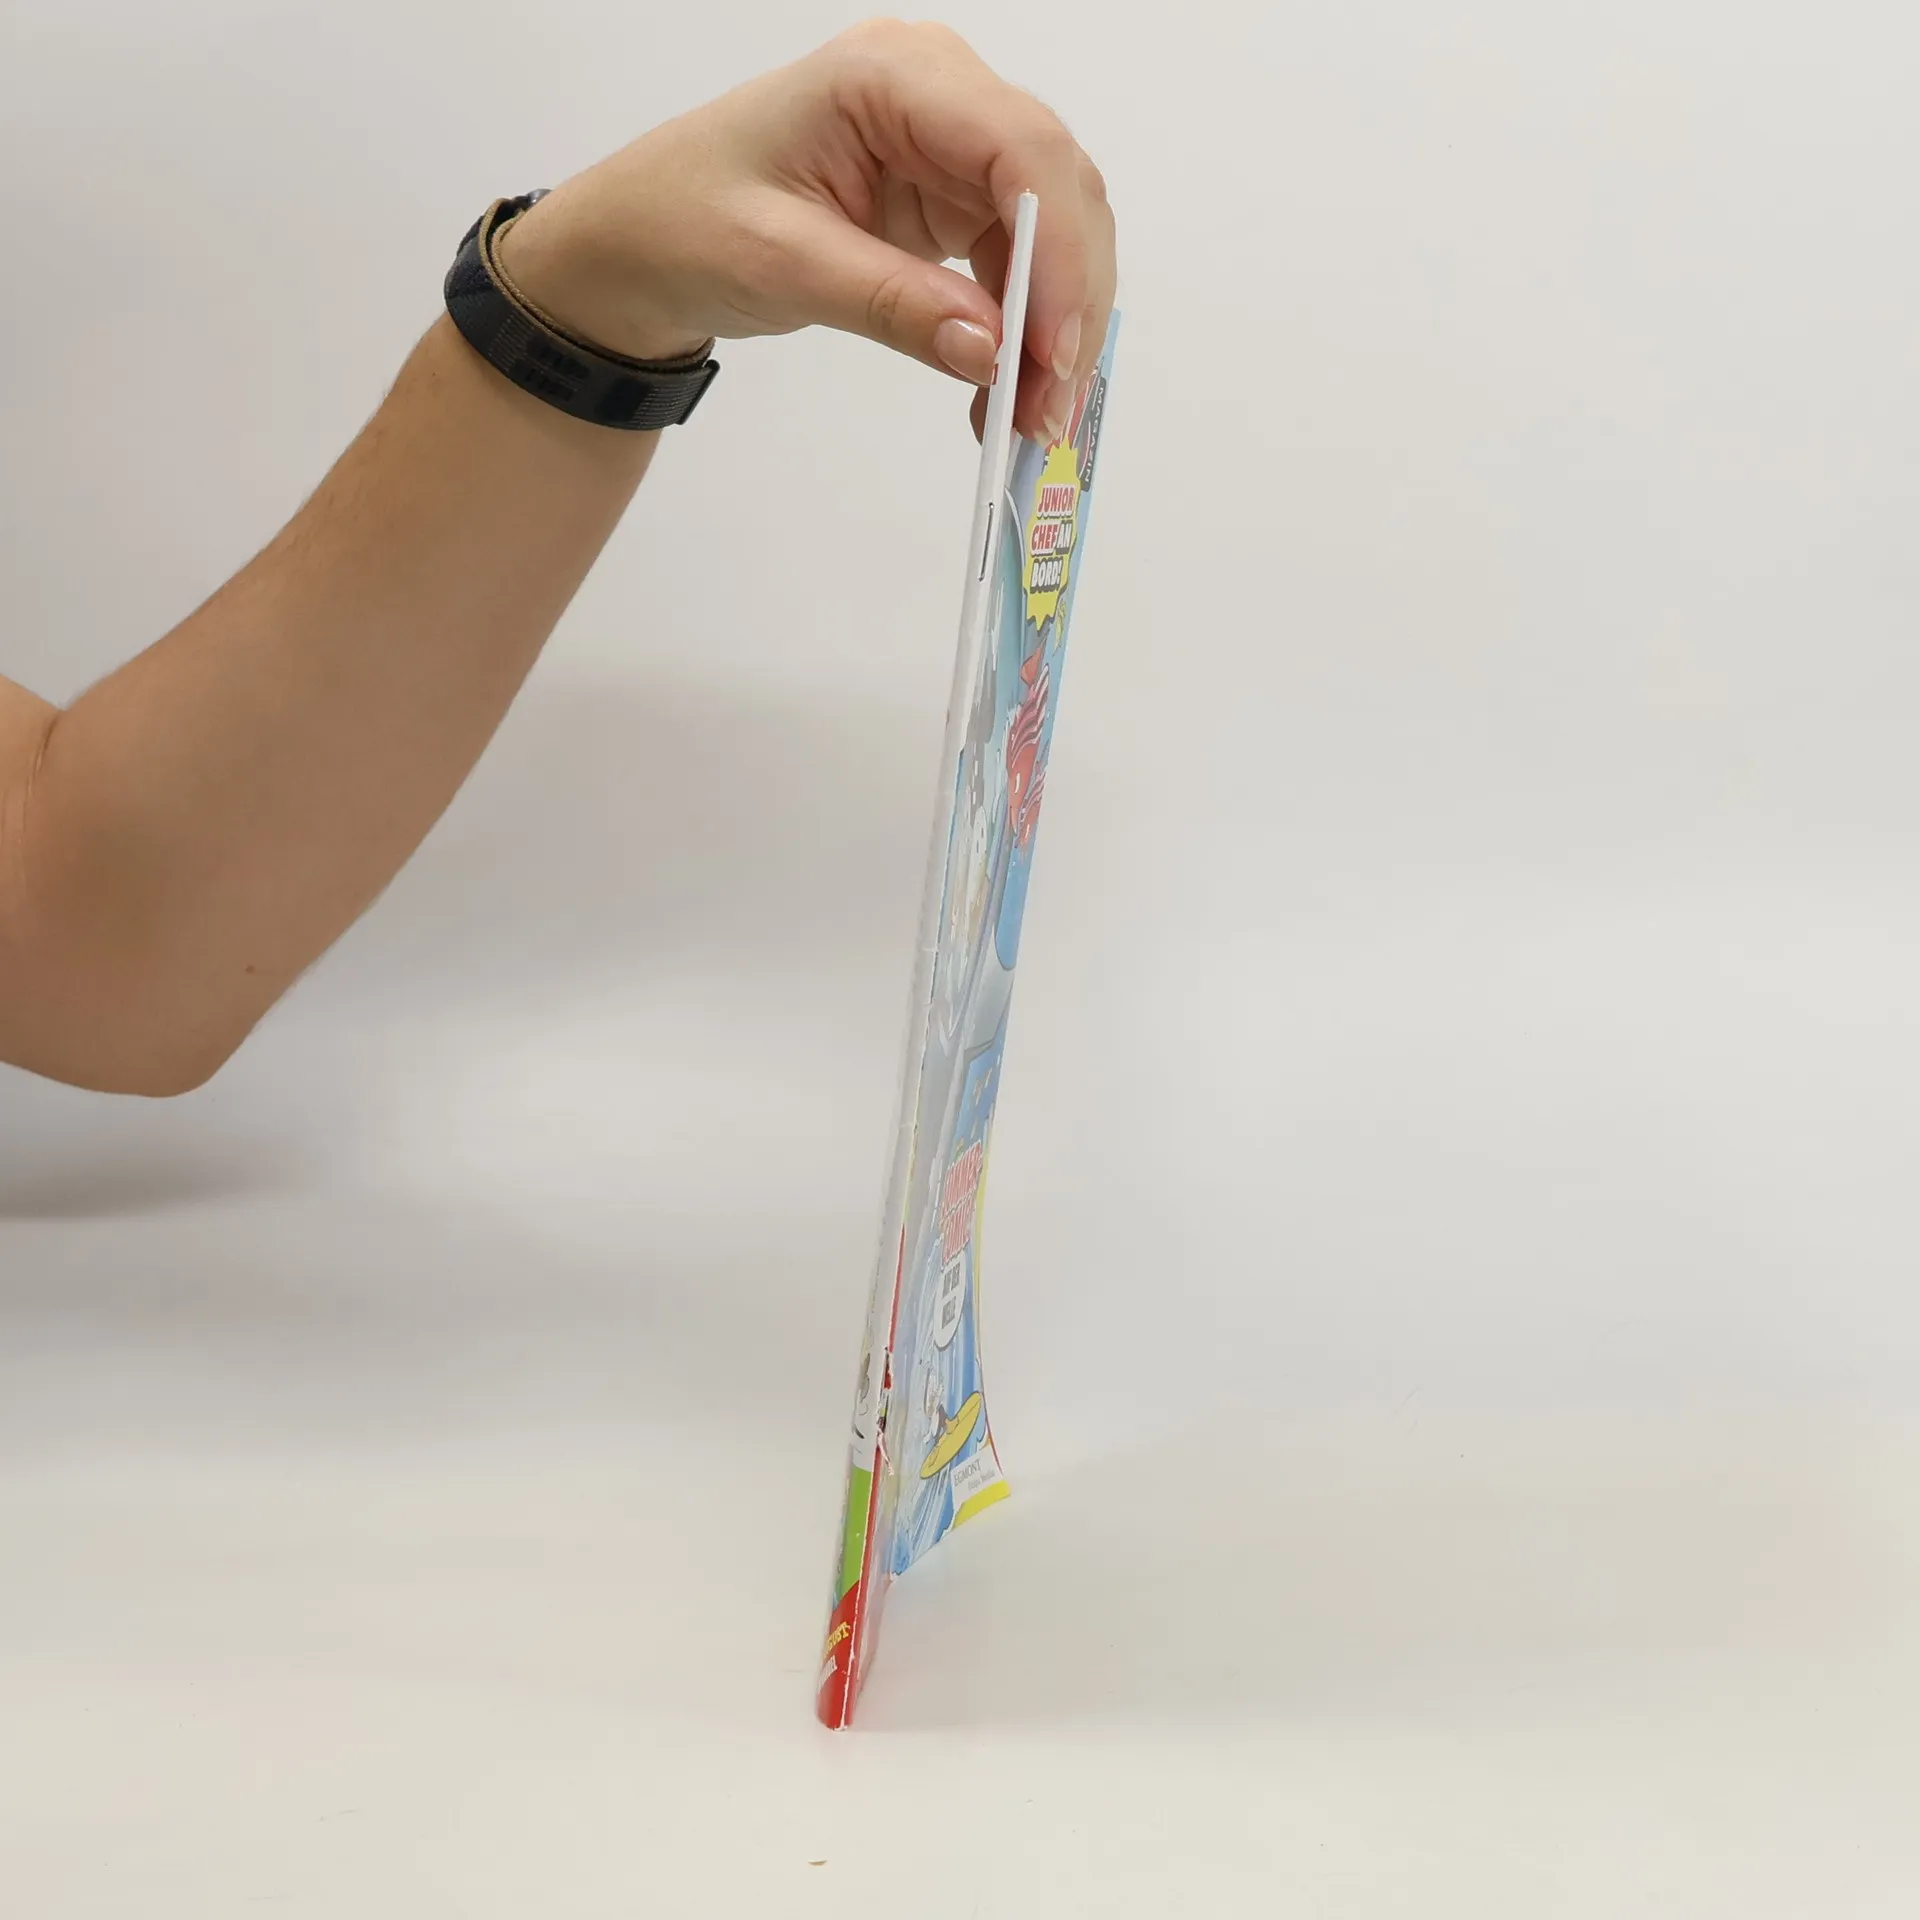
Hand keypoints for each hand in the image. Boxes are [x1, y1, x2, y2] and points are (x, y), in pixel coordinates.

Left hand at [495, 19, 1116, 442]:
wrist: (643, 241)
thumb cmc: (685, 221)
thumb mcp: (780, 266)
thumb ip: (890, 303)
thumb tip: (990, 353)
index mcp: (888, 75)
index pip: (1017, 148)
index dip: (1057, 252)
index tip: (1055, 352)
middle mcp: (936, 92)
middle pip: (1054, 186)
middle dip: (1067, 302)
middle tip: (1051, 407)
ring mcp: (948, 144)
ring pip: (1051, 229)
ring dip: (1054, 326)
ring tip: (1032, 417)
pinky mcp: (949, 198)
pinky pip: (1017, 262)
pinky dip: (1022, 331)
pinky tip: (1003, 392)